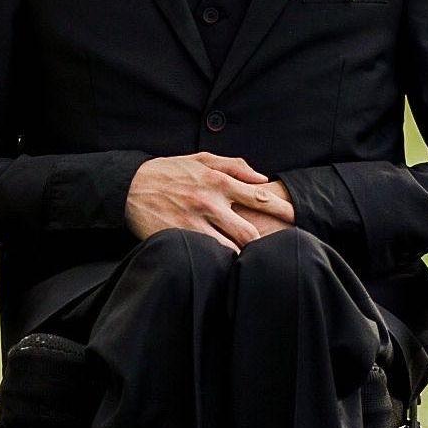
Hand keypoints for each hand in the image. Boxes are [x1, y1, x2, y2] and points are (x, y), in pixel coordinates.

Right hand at [125, 153, 295, 252]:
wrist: (131, 187)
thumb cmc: (170, 171)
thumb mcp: (201, 159)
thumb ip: (234, 165)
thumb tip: (262, 177)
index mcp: (219, 180)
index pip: (260, 197)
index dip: (282, 211)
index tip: (296, 220)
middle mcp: (212, 201)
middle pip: (252, 229)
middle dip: (269, 242)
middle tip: (282, 251)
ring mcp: (197, 221)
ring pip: (233, 247)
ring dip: (246, 256)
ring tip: (258, 265)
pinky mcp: (183, 237)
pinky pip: (211, 255)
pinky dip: (225, 262)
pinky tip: (233, 269)